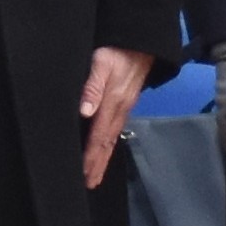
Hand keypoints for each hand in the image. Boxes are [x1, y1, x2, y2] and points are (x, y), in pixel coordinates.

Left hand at [76, 47, 152, 186]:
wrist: (141, 42)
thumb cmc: (116, 51)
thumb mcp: (100, 62)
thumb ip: (92, 87)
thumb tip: (84, 112)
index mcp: (112, 102)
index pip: (98, 136)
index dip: (90, 156)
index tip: (83, 173)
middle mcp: (119, 110)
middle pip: (106, 143)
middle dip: (97, 164)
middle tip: (89, 183)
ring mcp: (124, 108)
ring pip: (112, 138)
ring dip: (103, 158)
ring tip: (95, 175)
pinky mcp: (126, 104)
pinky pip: (116, 130)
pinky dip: (109, 145)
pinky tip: (105, 151)